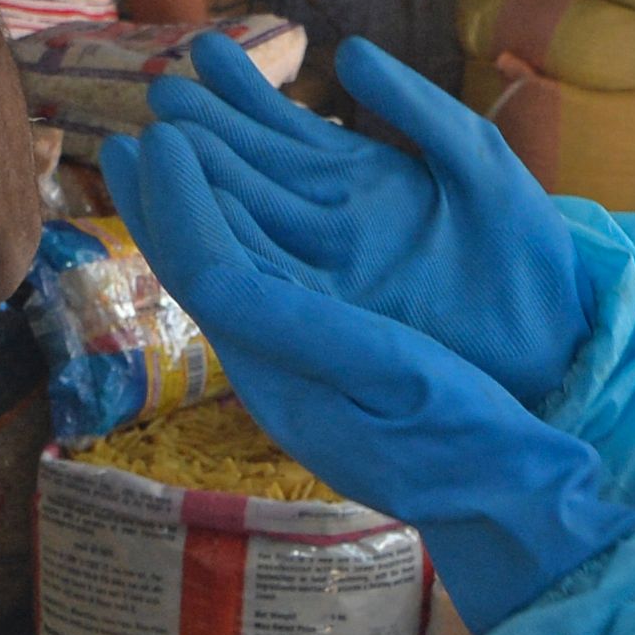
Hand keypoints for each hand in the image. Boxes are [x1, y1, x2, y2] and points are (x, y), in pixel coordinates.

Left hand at [107, 125, 634, 627]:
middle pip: (200, 272)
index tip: (161, 138)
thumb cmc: (463, 438)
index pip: (208, 275)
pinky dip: (242, 235)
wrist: (505, 503)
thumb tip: (218, 266)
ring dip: (194, 210)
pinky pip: (264, 289)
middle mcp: (270, 374)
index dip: (180, 202)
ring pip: (227, 276)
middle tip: (129, 131)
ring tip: (164, 152)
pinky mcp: (319, 369)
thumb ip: (304, 326)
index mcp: (281, 377)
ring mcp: (292, 373)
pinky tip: (240, 208)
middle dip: (165, 200)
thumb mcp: (393, 376)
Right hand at [115, 33, 596, 410]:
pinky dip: (227, 235)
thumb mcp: (477, 160)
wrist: (557, 341)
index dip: (246, 92)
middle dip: (207, 127)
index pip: (289, 129)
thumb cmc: (530, 254)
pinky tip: (190, 203)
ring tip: (157, 134)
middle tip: (159, 88)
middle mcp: (333, 221)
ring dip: (202, 177)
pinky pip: (266, 266)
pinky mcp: (330, 306)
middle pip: (253, 167)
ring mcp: (326, 264)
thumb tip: (347, 51)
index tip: (207, 48)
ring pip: (247, 212)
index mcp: (367, 180)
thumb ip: (414, 106)